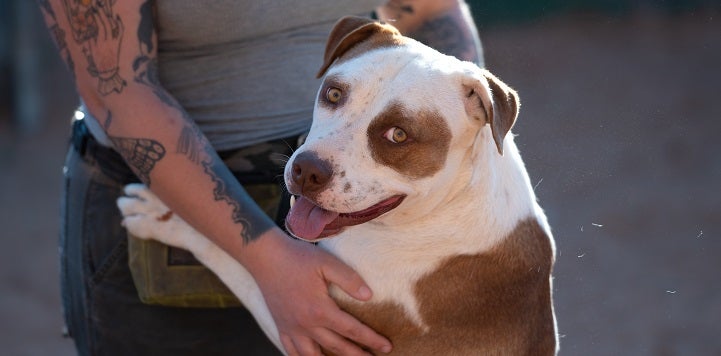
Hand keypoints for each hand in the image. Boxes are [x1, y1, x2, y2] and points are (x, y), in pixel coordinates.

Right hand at [245, 229, 391, 355]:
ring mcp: (291, 328)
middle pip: (337, 347)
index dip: (371, 339)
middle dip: (358, 355)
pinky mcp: (281, 327)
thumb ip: (349, 279)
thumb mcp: (327, 262)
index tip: (387, 347)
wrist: (265, 257)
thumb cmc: (298, 257)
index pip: (352, 330)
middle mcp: (305, 324)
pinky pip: (292, 351)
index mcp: (320, 310)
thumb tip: (369, 297)